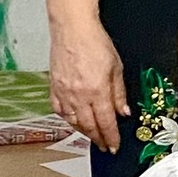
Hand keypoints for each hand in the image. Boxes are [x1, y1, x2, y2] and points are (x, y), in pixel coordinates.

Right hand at [49, 18, 126, 152]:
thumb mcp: (117, 68)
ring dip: (83, 131)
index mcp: (97, 91)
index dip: (111, 137)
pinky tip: (74, 121)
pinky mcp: (53, 87)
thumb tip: (124, 112)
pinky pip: (60, 110)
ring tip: (92, 137)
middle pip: (89, 125)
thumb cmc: (96, 44)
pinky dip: (68, 119)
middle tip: (104, 146)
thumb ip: (119, 93)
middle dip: (98, 138)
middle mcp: (79, 95)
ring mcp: (64, 92)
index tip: (114, 146)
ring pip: (73, 120)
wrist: (72, 30)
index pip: (106, 122)